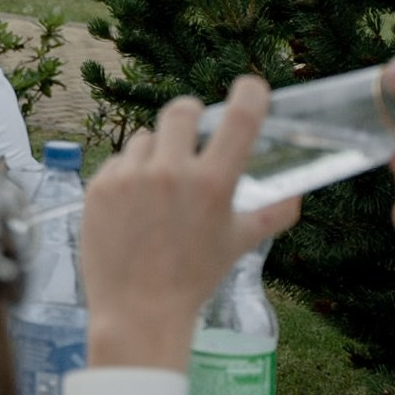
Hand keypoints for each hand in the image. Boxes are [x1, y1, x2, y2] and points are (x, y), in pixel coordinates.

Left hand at [81, 78, 300, 370]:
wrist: (138, 309)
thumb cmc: (194, 278)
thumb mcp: (238, 244)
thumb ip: (270, 213)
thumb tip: (296, 195)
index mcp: (213, 183)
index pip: (240, 118)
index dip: (250, 93)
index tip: (250, 85)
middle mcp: (170, 173)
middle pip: (181, 110)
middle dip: (190, 117)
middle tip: (192, 133)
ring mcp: (130, 177)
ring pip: (145, 138)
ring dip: (155, 153)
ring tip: (158, 191)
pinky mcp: (98, 186)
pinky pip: (118, 161)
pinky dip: (127, 175)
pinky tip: (132, 207)